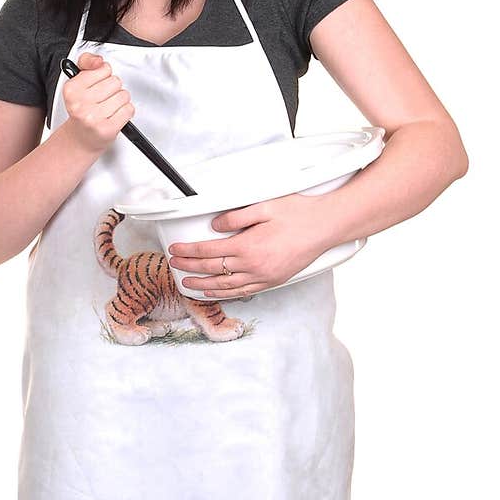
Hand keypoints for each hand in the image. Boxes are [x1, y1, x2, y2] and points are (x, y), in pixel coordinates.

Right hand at [62, 53, 135, 153]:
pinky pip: (128, 110)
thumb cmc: (81, 110)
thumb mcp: (78, 83)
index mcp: (72, 89)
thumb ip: (86, 62)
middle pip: (115, 81)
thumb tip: (98, 61)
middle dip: (112, 89)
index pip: (103, 68)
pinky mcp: (107, 129)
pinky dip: (125, 112)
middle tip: (102, 99)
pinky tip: (114, 116)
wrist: (80, 139)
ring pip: (123, 95)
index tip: (96, 85)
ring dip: (119, 101)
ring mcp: (93, 117)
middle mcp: (80, 103)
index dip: (103, 76)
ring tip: (108, 108)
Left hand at [167, 192, 330, 295]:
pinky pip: (243, 292)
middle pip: (212, 269)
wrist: (325, 227)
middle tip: (174, 264)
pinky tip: (216, 291)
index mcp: (247, 246)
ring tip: (187, 283)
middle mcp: (253, 266)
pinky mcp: (273, 281)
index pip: (208, 251)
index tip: (175, 249)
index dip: (188, 251)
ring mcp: (263, 277)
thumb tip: (215, 226)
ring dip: (203, 284)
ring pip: (225, 285)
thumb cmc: (297, 213)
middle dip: (190, 267)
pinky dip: (225, 293)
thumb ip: (235, 216)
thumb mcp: (264, 207)